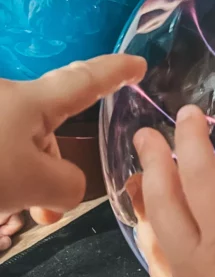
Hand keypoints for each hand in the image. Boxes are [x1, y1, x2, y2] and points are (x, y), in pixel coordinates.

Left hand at [0, 54, 145, 223]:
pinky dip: (6, 179)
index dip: (116, 72)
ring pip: (19, 148)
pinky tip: (0, 202)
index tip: (139, 64)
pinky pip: (2, 153)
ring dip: (24, 182)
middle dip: (53, 168)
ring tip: (16, 211)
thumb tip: (65, 186)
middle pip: (49, 131)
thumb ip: (70, 184)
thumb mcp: (37, 184)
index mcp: (31, 100)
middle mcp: (7, 99)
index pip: (86, 81)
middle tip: (47, 209)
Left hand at [133, 105, 214, 276]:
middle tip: (142, 137)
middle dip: (153, 165)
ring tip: (140, 192)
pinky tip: (169, 261)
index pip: (201, 179)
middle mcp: (197, 265)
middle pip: (163, 204)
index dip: (192, 143)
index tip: (185, 115)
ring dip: (146, 209)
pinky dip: (158, 252)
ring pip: (153, 242)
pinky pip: (163, 276)